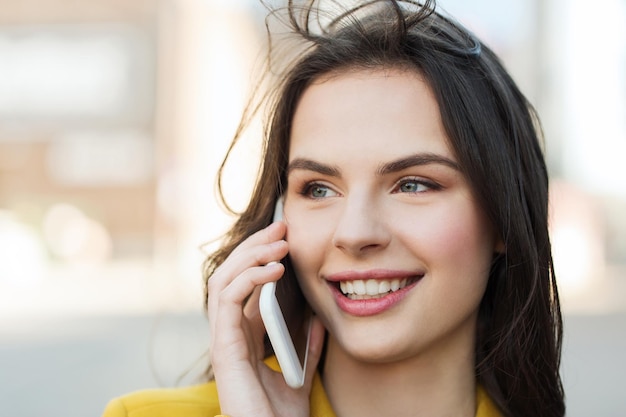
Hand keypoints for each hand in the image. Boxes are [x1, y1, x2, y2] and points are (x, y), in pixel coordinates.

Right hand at [207, 221, 325, 416]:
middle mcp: (229, 332)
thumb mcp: (301, 371)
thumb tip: (320, 319)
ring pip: (224, 280)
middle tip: (281, 226)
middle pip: (231, 274)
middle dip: (255, 246)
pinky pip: (228, 300)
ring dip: (251, 255)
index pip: (244, 283)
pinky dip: (249, 278)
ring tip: (278, 242)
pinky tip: (274, 269)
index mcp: (244, 335)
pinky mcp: (223, 347)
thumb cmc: (281, 416)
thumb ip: (307, 346)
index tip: (286, 236)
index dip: (261, 256)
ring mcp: (223, 339)